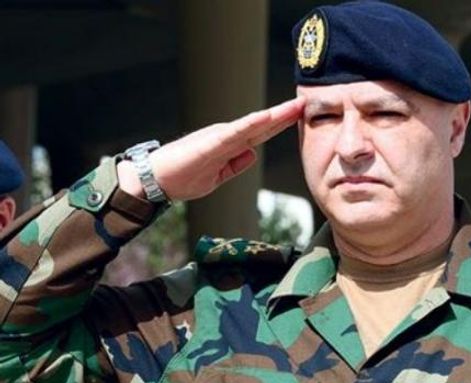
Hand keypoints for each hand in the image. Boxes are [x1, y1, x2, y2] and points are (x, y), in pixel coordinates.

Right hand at [117, 97, 304, 200]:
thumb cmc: (183, 178)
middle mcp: (226, 136)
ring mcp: (218, 138)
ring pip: (251, 125)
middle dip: (284, 115)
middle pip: (261, 125)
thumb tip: (252, 155)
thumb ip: (235, 165)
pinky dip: (249, 124)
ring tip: (292, 107)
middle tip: (304, 103)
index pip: (260, 133)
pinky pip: (233, 133)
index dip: (280, 124)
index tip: (299, 115)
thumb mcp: (217, 176)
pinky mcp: (208, 144)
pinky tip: (264, 118)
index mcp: (229, 145)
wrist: (155, 181)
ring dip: (273, 116)